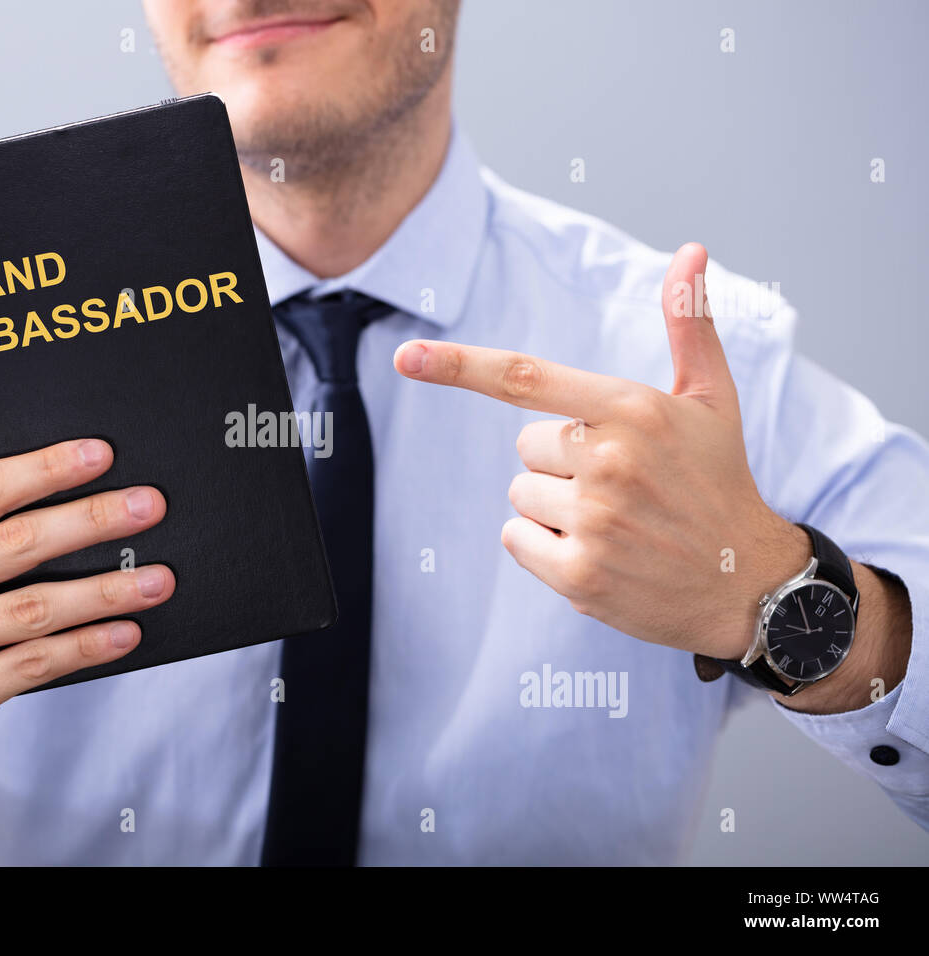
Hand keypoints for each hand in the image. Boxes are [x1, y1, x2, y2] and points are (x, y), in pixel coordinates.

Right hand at [0, 438, 174, 815]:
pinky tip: (126, 631)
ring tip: (159, 579)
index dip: (42, 469)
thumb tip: (85, 497)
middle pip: (13, 544)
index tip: (101, 453)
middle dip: (90, 520)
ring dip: (106, 591)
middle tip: (149, 506)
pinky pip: (36, 664)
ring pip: (33, 608)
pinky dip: (88, 645)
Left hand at [393, 243, 808, 658]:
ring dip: (555, 507)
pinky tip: (601, 552)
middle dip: (561, 462)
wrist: (748, 584)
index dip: (458, 366)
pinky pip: (517, 540)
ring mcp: (593, 520)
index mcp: (631, 409)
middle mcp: (608, 461)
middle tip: (621, 483)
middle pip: (525, 446)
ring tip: (616, 520)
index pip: (525, 378)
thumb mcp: (711, 399)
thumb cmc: (720, 482)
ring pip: (520, 494)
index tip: (406, 356)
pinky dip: (546, 548)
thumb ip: (688, 324)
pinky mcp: (579, 573)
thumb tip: (690, 251)